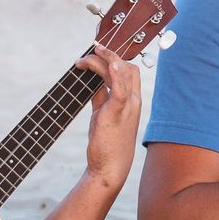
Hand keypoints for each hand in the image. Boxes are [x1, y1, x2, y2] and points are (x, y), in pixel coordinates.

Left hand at [78, 44, 140, 191]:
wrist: (109, 168)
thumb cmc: (107, 143)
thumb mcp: (103, 114)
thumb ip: (100, 96)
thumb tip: (92, 81)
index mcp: (132, 101)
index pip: (129, 71)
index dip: (115, 58)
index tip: (97, 53)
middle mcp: (134, 101)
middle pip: (127, 67)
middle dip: (109, 55)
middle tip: (89, 52)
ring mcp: (127, 106)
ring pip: (121, 72)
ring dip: (103, 59)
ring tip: (84, 58)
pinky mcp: (116, 113)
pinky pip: (119, 88)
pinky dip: (114, 73)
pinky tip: (106, 62)